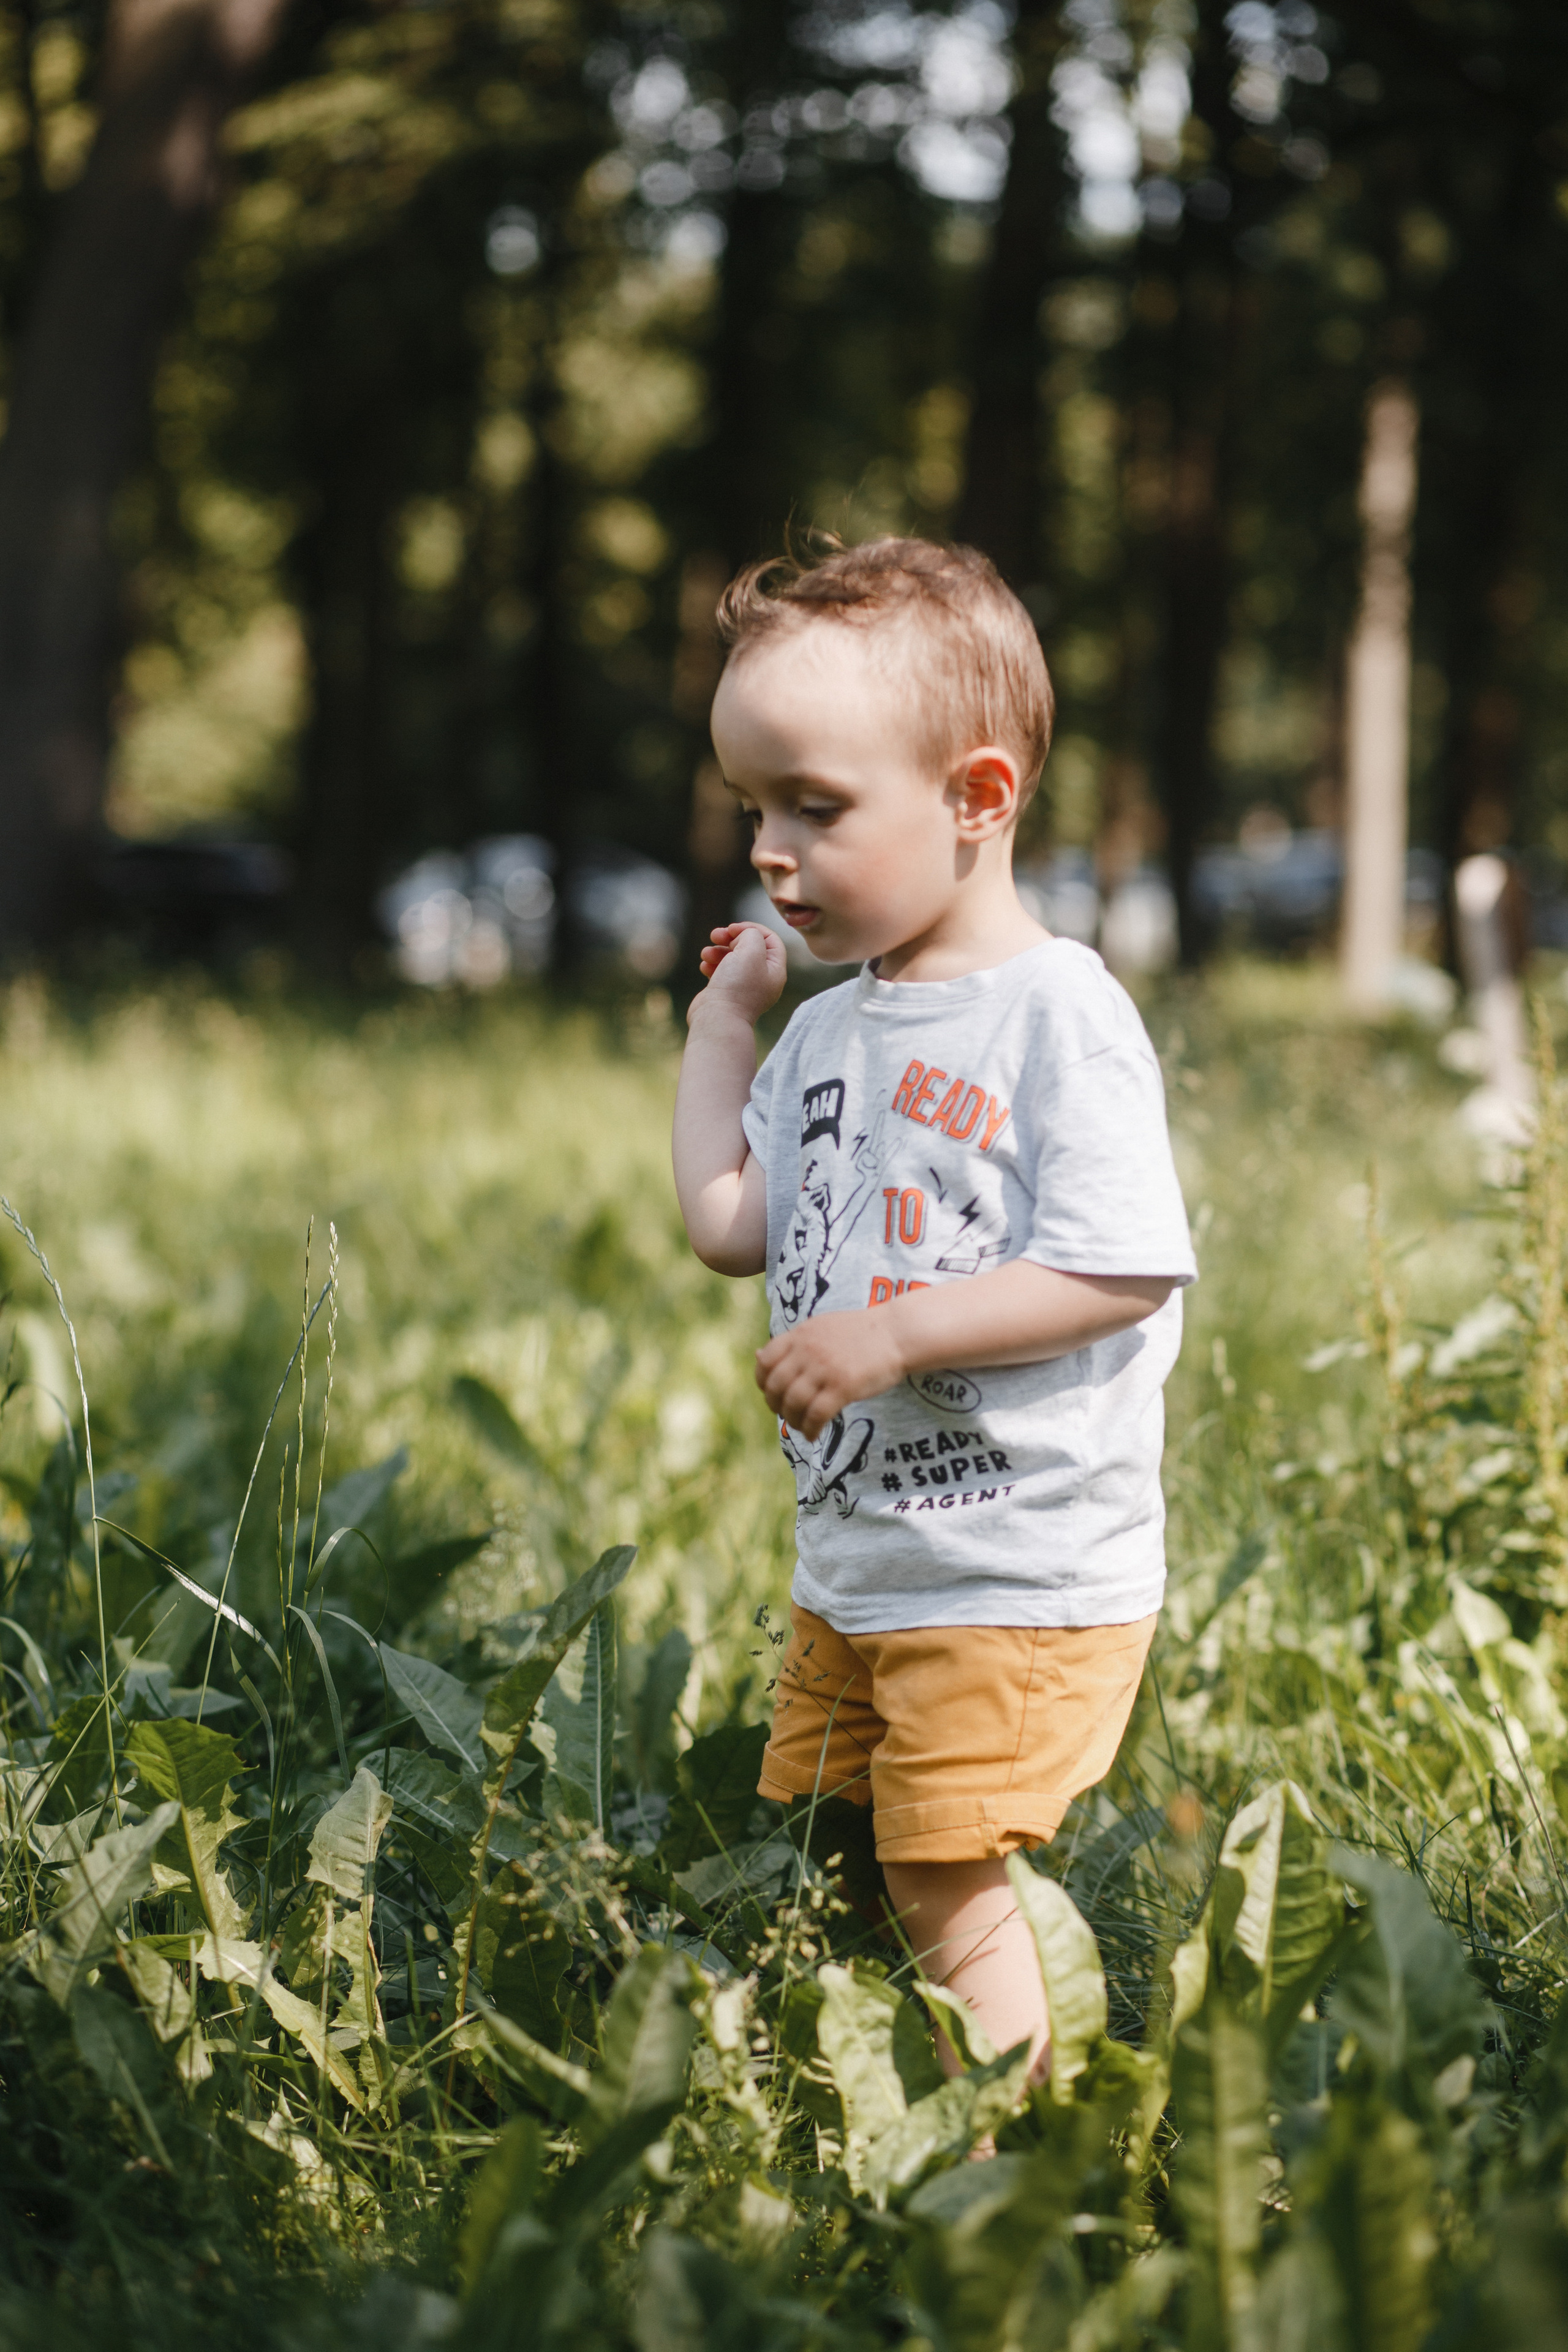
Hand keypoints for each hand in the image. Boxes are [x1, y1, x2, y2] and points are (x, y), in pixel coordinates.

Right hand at [691, 923, 787, 1025]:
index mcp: (775, 970)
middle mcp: (762, 979)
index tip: (733, 928)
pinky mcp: (726, 992)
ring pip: (732, 957)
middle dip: (731, 937)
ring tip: (707, 953)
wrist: (717, 1018)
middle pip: (749, 946)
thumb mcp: (751, 951)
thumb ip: (752, 935)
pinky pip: (721, 970)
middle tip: (716, 935)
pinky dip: (712, 964)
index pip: (770, 939)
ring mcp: (743, 986)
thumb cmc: (737, 987)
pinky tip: (705, 966)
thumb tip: (741, 937)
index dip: (751, 929)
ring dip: (718, 950)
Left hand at [756, 1308, 907, 1439]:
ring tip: (800, 1427)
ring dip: (792, 1420)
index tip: (771, 1392)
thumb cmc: (862, 1333)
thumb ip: (792, 1342)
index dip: (762, 1381)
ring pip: (793, 1402)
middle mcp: (809, 1350)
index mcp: (801, 1334)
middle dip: (775, 1405)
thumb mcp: (821, 1327)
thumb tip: (757, 1355)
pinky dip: (810, 1429)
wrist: (898, 1333)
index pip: (766, 1360)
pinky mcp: (843, 1386)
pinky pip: (816, 1415)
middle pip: (775, 1385)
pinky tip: (813, 1435)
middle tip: (785, 1414)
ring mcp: (825, 1368)